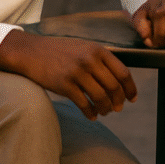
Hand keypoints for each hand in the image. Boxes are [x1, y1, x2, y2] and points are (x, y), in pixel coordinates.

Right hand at [0, 31, 136, 119]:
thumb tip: (119, 80)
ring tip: (104, 112)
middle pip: (114, 87)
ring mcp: (77, 72)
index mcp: (98, 50)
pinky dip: (91, 113)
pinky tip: (92, 116)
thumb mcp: (83, 47)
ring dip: (105, 109)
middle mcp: (89, 60)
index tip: (133, 98)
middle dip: (118, 101)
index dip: (130, 88)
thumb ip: (101, 60)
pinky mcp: (65, 85)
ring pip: (101, 97)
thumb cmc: (59, 51)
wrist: (31, 52)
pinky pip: (84, 104)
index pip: (123, 72)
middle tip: (118, 108)